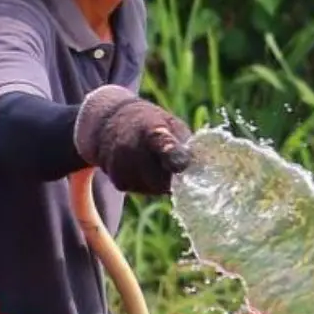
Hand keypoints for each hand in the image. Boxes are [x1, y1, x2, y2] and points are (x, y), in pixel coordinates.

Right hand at [74, 86, 192, 194]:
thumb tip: (202, 170)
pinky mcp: (117, 181)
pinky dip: (144, 184)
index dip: (172, 155)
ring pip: (152, 189)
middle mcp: (132, 147)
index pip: (162, 145)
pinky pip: (140, 190)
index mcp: (152, 130)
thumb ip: (186, 146)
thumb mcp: (171, 124)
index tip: (181, 164)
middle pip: (161, 180)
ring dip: (157, 181)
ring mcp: (121, 165)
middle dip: (170, 177)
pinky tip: (139, 166)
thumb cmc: (152, 124)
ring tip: (149, 160)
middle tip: (167, 162)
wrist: (110, 122)